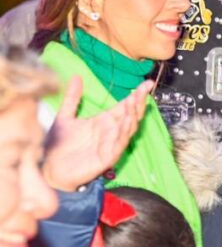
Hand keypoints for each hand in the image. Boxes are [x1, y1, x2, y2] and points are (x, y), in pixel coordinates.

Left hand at [42, 77, 151, 191]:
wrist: (50, 169)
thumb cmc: (58, 146)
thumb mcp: (64, 117)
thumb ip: (72, 98)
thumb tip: (77, 76)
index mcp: (104, 121)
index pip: (125, 105)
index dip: (136, 95)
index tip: (146, 83)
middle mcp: (111, 131)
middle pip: (131, 114)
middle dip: (139, 102)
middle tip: (144, 89)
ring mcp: (111, 144)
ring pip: (129, 128)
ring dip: (133, 115)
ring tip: (135, 101)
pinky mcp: (108, 157)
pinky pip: (120, 143)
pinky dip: (124, 133)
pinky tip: (126, 121)